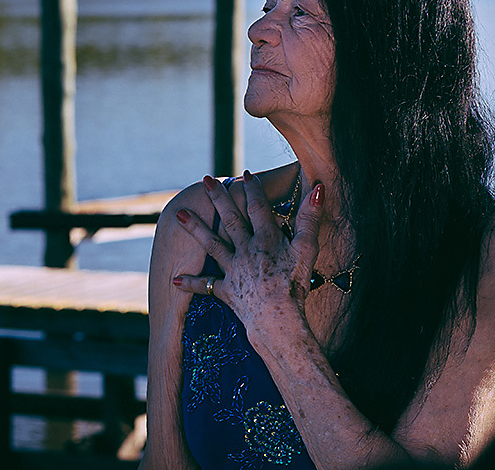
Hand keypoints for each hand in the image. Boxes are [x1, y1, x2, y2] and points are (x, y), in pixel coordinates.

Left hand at [173, 171, 324, 347]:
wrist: (278, 319)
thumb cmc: (295, 285)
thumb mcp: (307, 249)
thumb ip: (310, 218)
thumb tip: (318, 189)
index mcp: (266, 238)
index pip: (258, 207)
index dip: (253, 189)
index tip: (246, 175)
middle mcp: (245, 249)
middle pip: (230, 218)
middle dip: (219, 198)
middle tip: (206, 180)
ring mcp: (233, 269)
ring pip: (211, 244)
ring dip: (195, 228)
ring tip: (179, 214)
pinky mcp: (227, 291)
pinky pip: (206, 286)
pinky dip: (191, 284)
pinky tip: (175, 279)